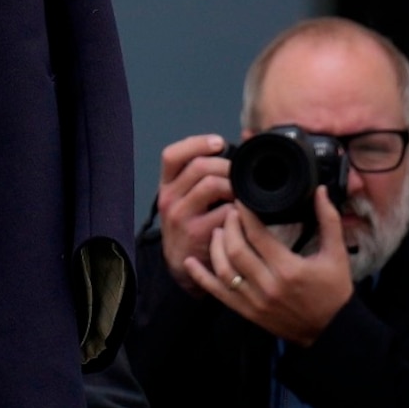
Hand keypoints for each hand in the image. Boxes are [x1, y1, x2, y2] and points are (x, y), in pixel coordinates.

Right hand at [155, 135, 233, 295]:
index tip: (219, 143)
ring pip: (212, 184)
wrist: (183, 265)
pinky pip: (226, 210)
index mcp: (166, 185)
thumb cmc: (190, 225)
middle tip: (240, 175)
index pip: (172, 155)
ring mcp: (181, 216)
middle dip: (227, 166)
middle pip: (199, 166)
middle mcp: (169, 199)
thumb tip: (239, 142)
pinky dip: (239, 209)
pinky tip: (242, 214)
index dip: (197, 143)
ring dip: (234, 185)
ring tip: (240, 194)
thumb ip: (200, 174)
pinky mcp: (198, 233)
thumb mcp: (184, 198)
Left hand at [184, 188, 354, 345]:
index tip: (240, 200)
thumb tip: (321, 192)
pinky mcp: (247, 312)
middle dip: (229, 226)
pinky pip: (218, 293)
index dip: (245, 214)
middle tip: (230, 212)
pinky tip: (190, 262)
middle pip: (235, 249)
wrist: (331, 331)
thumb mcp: (336, 255)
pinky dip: (201, 278)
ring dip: (216, 246)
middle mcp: (268, 286)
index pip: (257, 235)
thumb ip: (329, 221)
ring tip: (218, 230)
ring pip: (224, 269)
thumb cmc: (334, 293)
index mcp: (288, 269)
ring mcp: (254, 301)